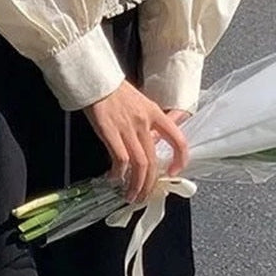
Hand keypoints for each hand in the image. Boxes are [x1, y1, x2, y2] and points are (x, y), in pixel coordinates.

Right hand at [83, 82, 190, 204]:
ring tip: (130, 195)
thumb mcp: (139, 103)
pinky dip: (118, 173)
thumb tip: (153, 141)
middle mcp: (144, 122)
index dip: (180, 159)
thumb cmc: (114, 92)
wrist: (95, 80)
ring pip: (139, 165)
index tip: (173, 172)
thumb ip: (148, 123)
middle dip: (149, 184)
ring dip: (136, 185)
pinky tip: (114, 178)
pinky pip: (120, 160)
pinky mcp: (110, 133)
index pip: (178, 139)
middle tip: (143, 195)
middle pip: (153, 161)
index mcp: (155, 113)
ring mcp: (128, 128)